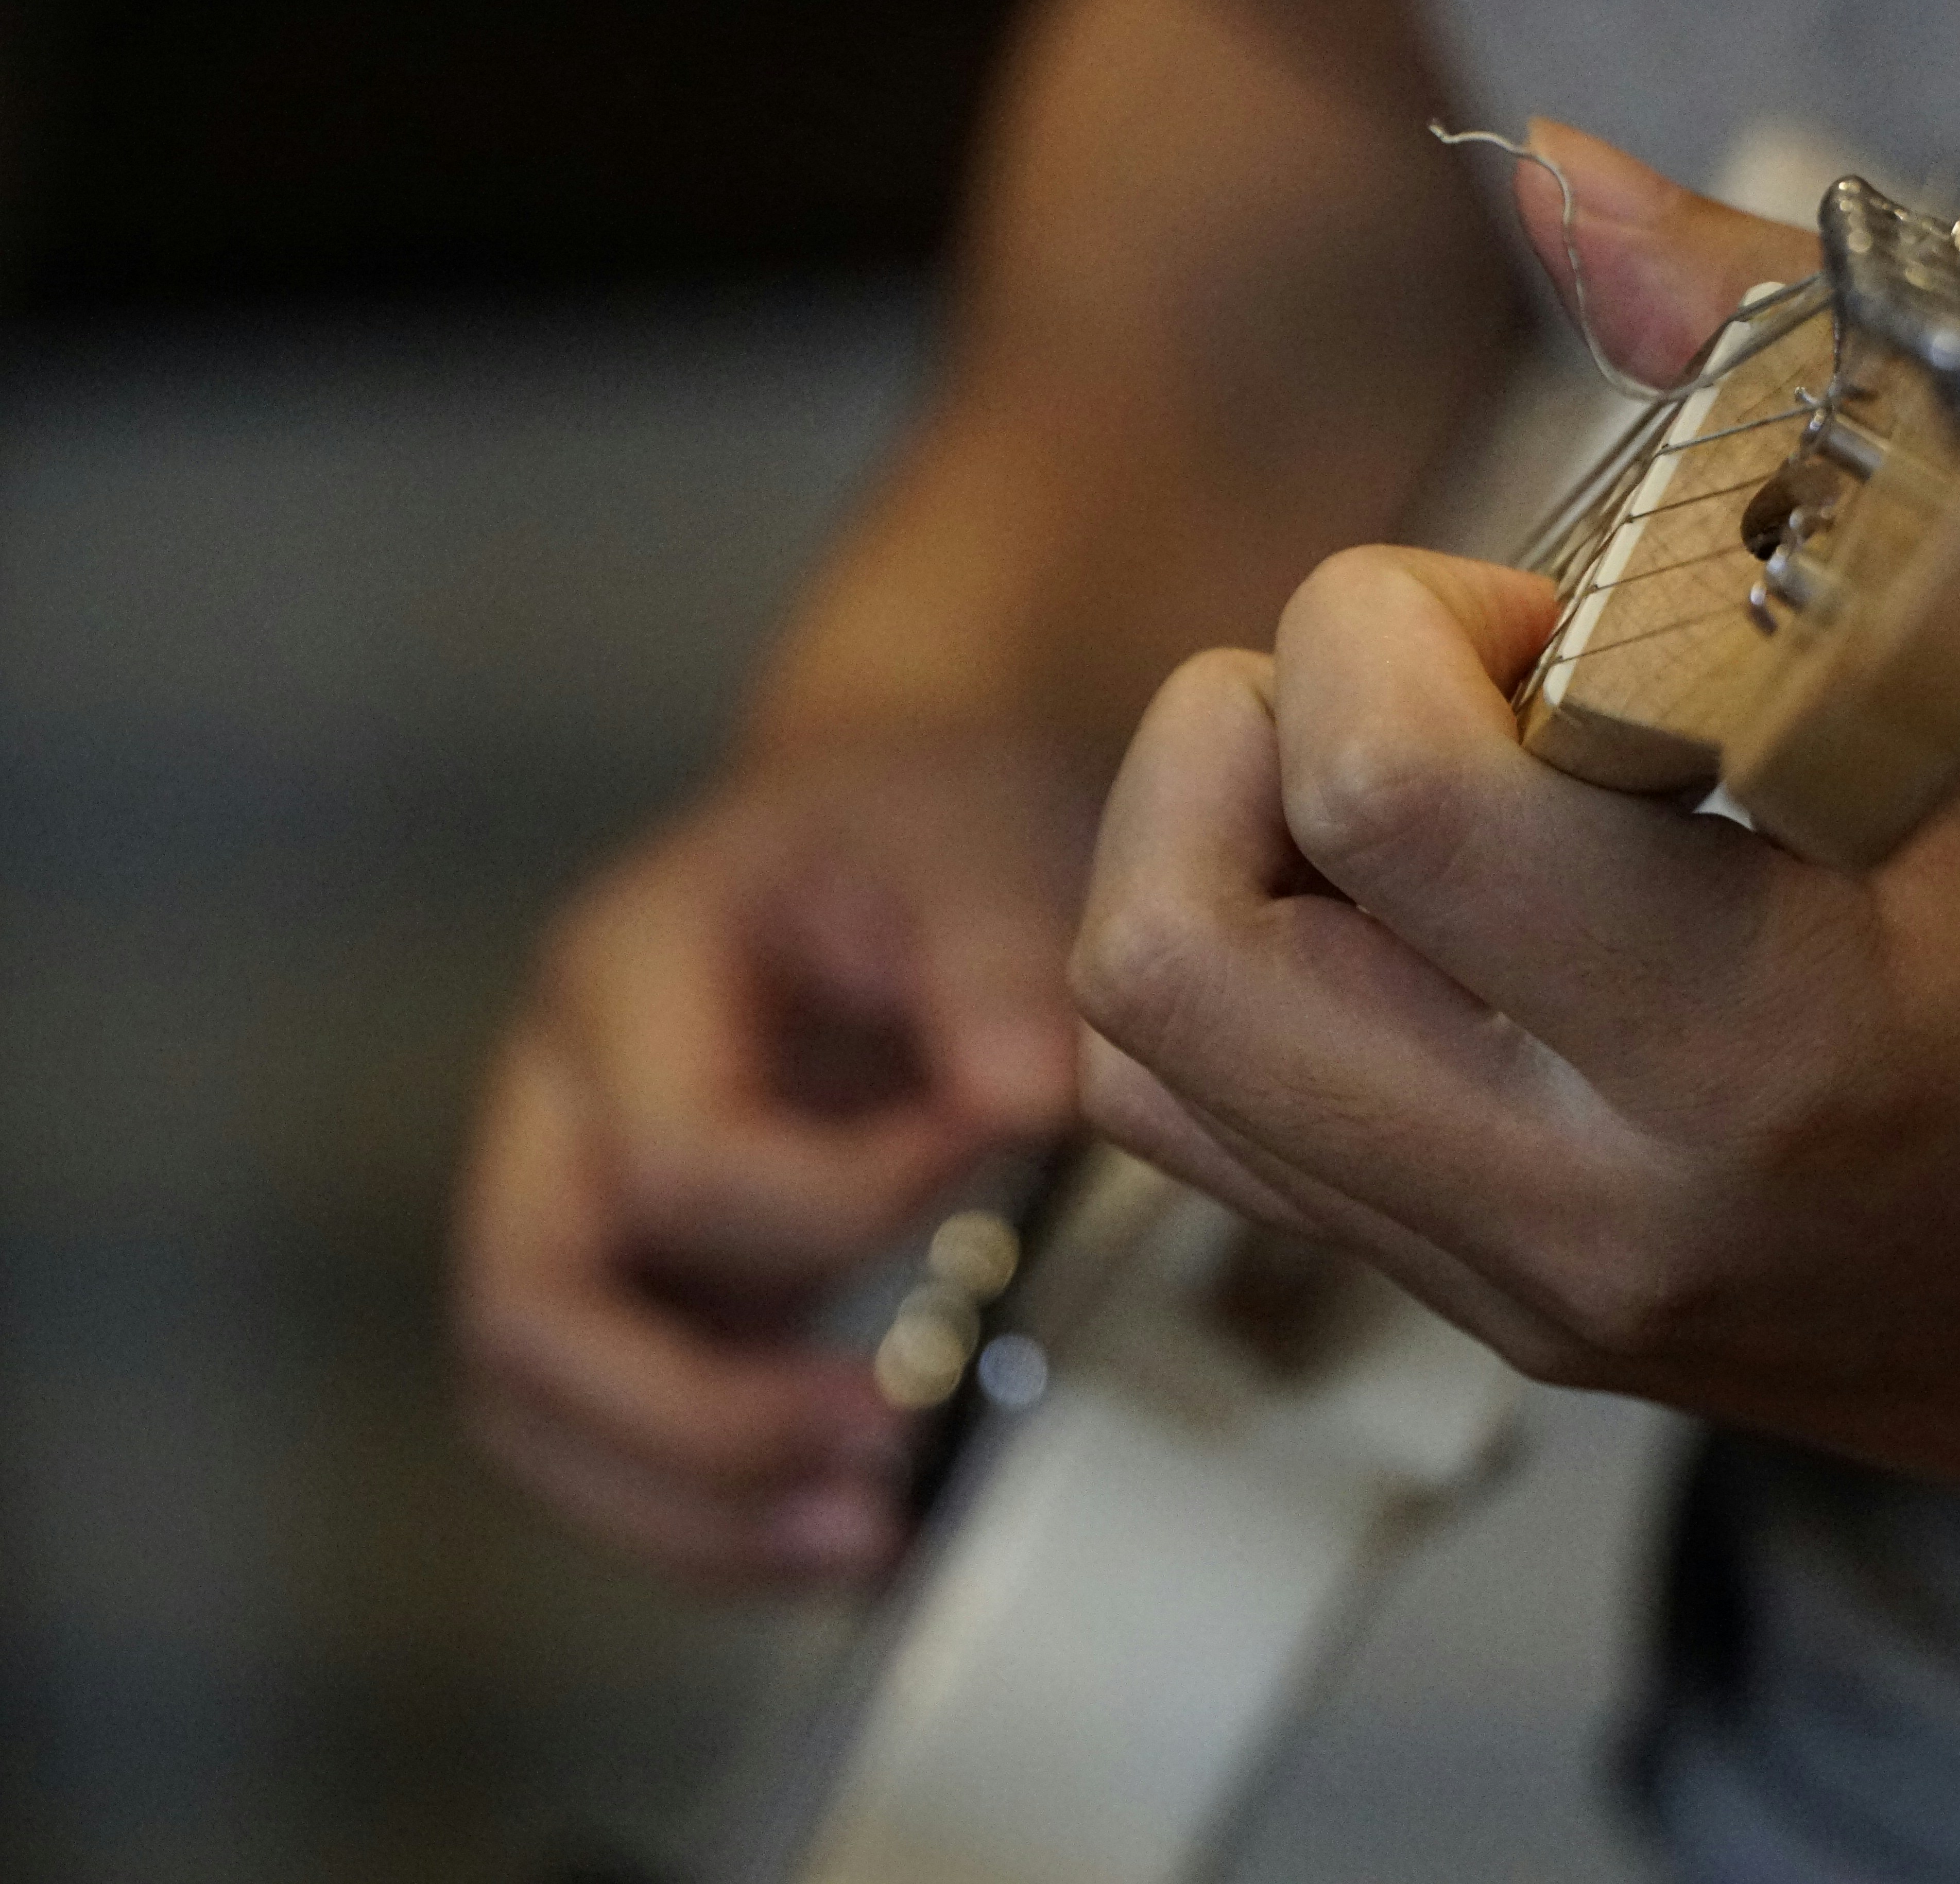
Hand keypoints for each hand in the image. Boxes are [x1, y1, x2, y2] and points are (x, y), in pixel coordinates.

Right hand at [456, 735, 1088, 1582]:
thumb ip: (1000, 962)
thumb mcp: (977, 846)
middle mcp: (558, 1101)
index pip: (680, 1161)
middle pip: (529, 1316)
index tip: (1003, 1166)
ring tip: (869, 1535)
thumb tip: (1031, 1102)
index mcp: (621, 977)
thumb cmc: (932, 833)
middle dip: (700, 1421)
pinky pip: (611, 1433)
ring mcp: (578, 1202)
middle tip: (887, 1451)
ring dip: (689, 1506)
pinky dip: (711, 1511)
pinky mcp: (641, 1281)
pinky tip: (851, 1532)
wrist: (907, 823)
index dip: (848, 1201)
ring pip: (539, 1407)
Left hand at [1065, 130, 1959, 1586]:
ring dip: (1225, 864)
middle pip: (1165, 954)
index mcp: (1749, 1043)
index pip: (1380, 793)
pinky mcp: (1500, 1323)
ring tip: (1427, 807)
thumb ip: (1776, 392)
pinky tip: (1438, 922)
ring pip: (1148, 1061)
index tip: (1547, 618)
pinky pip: (1228, 1143)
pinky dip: (1267, 984)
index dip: (1397, 620)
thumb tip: (1569, 183)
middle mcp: (1591, 1205)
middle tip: (1432, 694)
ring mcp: (1524, 1294)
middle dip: (1242, 736)